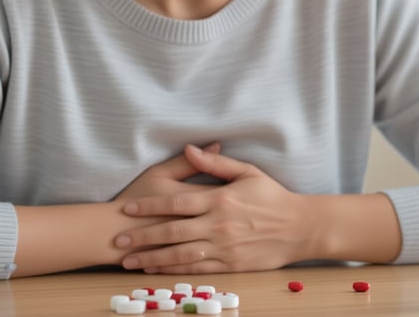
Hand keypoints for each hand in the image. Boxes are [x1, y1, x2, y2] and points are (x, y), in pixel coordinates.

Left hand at [113, 144, 315, 273]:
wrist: (300, 227)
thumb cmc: (273, 196)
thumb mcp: (248, 172)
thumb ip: (216, 164)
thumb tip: (190, 148)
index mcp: (220, 200)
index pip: (176, 203)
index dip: (149, 207)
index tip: (128, 210)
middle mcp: (218, 225)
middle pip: (172, 231)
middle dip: (142, 237)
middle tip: (118, 240)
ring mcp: (224, 247)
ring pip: (181, 254)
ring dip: (152, 258)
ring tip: (129, 261)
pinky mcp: (231, 264)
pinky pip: (197, 269)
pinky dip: (175, 270)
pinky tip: (157, 270)